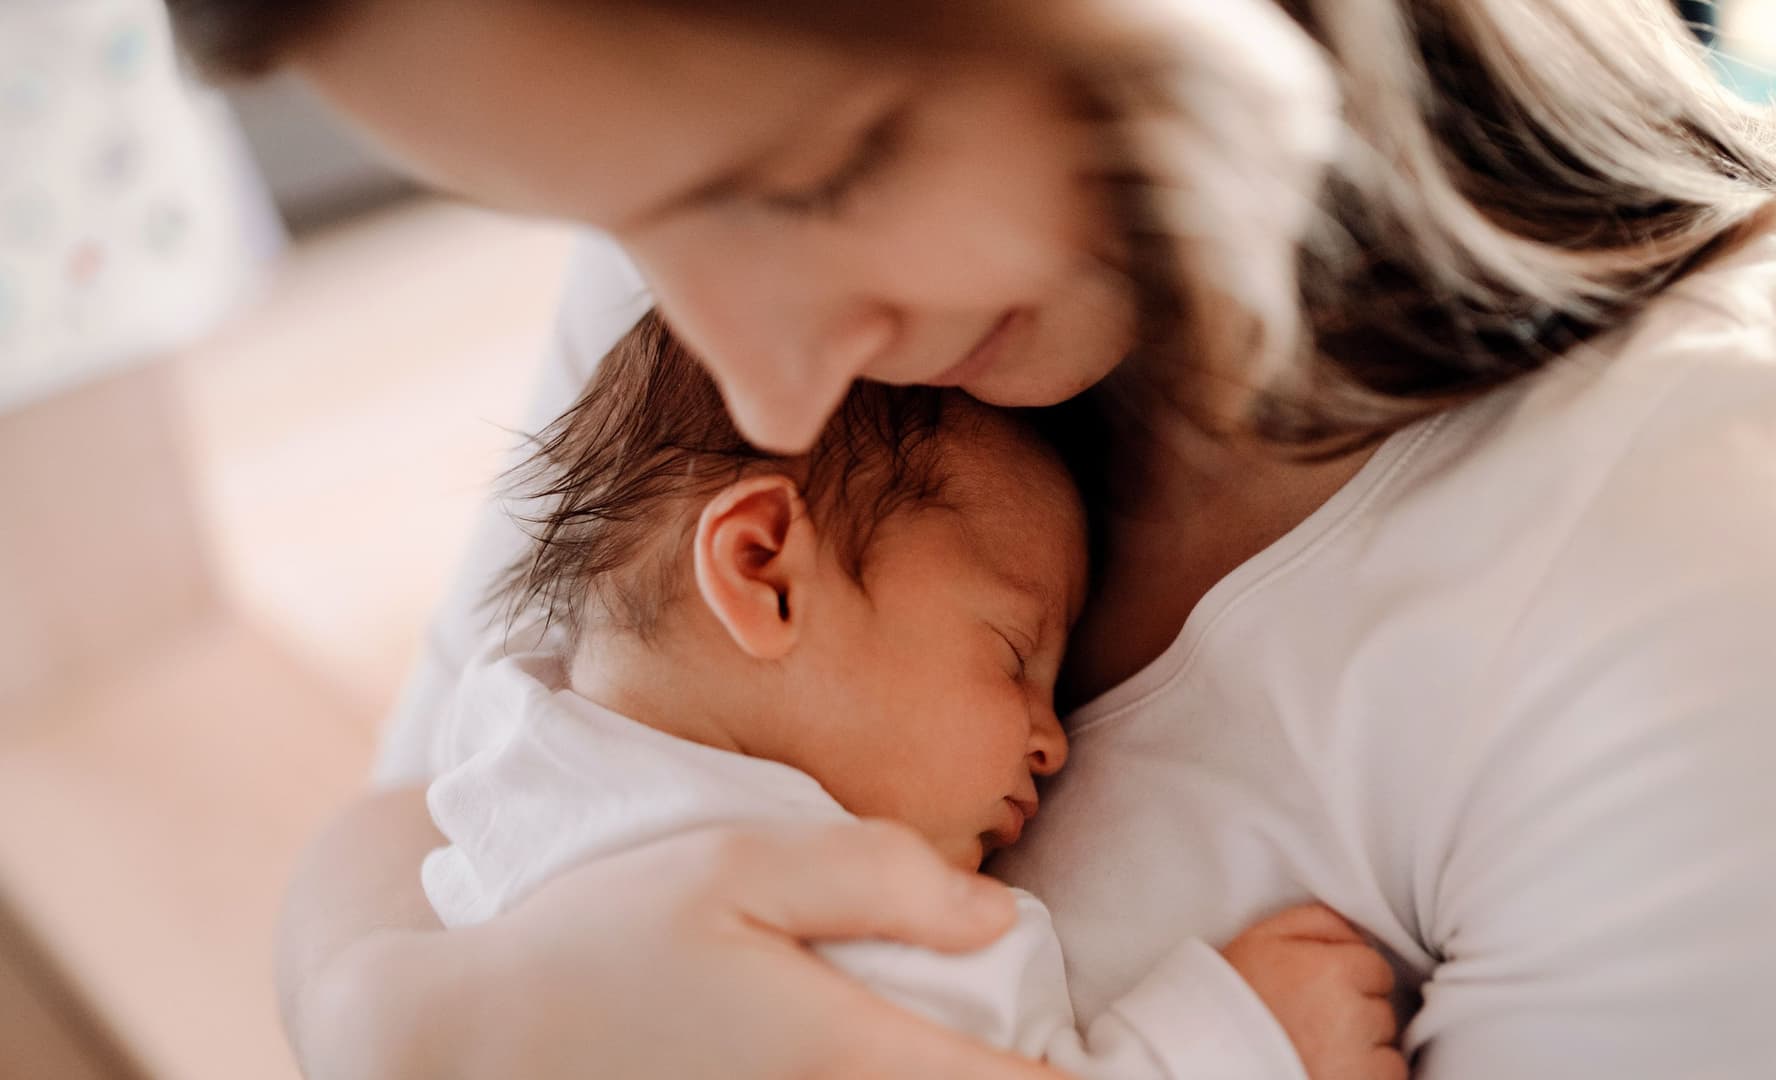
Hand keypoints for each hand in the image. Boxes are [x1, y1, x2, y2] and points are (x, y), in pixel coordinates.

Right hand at [381, 820, 1065, 1079]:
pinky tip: (892, 1057)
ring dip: (960, 1078)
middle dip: (1026, 1077)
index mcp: (852, 1058)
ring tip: (978, 1046)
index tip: (1112, 1052)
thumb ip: (879, 877)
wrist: (459, 1045)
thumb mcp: (738, 861)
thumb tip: (1000, 914)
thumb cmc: (601, 939)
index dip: (1087, 1079)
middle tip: (1050, 1046)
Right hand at [1221, 904, 1405, 1079]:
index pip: (1376, 968)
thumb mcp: (1259, 941)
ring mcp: (1357, 1061)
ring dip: (1363, 1052)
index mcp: (1329, 971)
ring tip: (1317, 1051)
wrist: (1208, 1060)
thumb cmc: (1230, 1001)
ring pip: (1386, 1048)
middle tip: (1312, 1025)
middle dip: (1357, 1016)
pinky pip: (1387, 1078)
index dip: (1349, 979)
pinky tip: (1329, 1071)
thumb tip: (1359, 929)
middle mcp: (1349, 1015)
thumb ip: (1315, 921)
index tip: (1319, 993)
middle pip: (1382, 1009)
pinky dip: (1365, 1077)